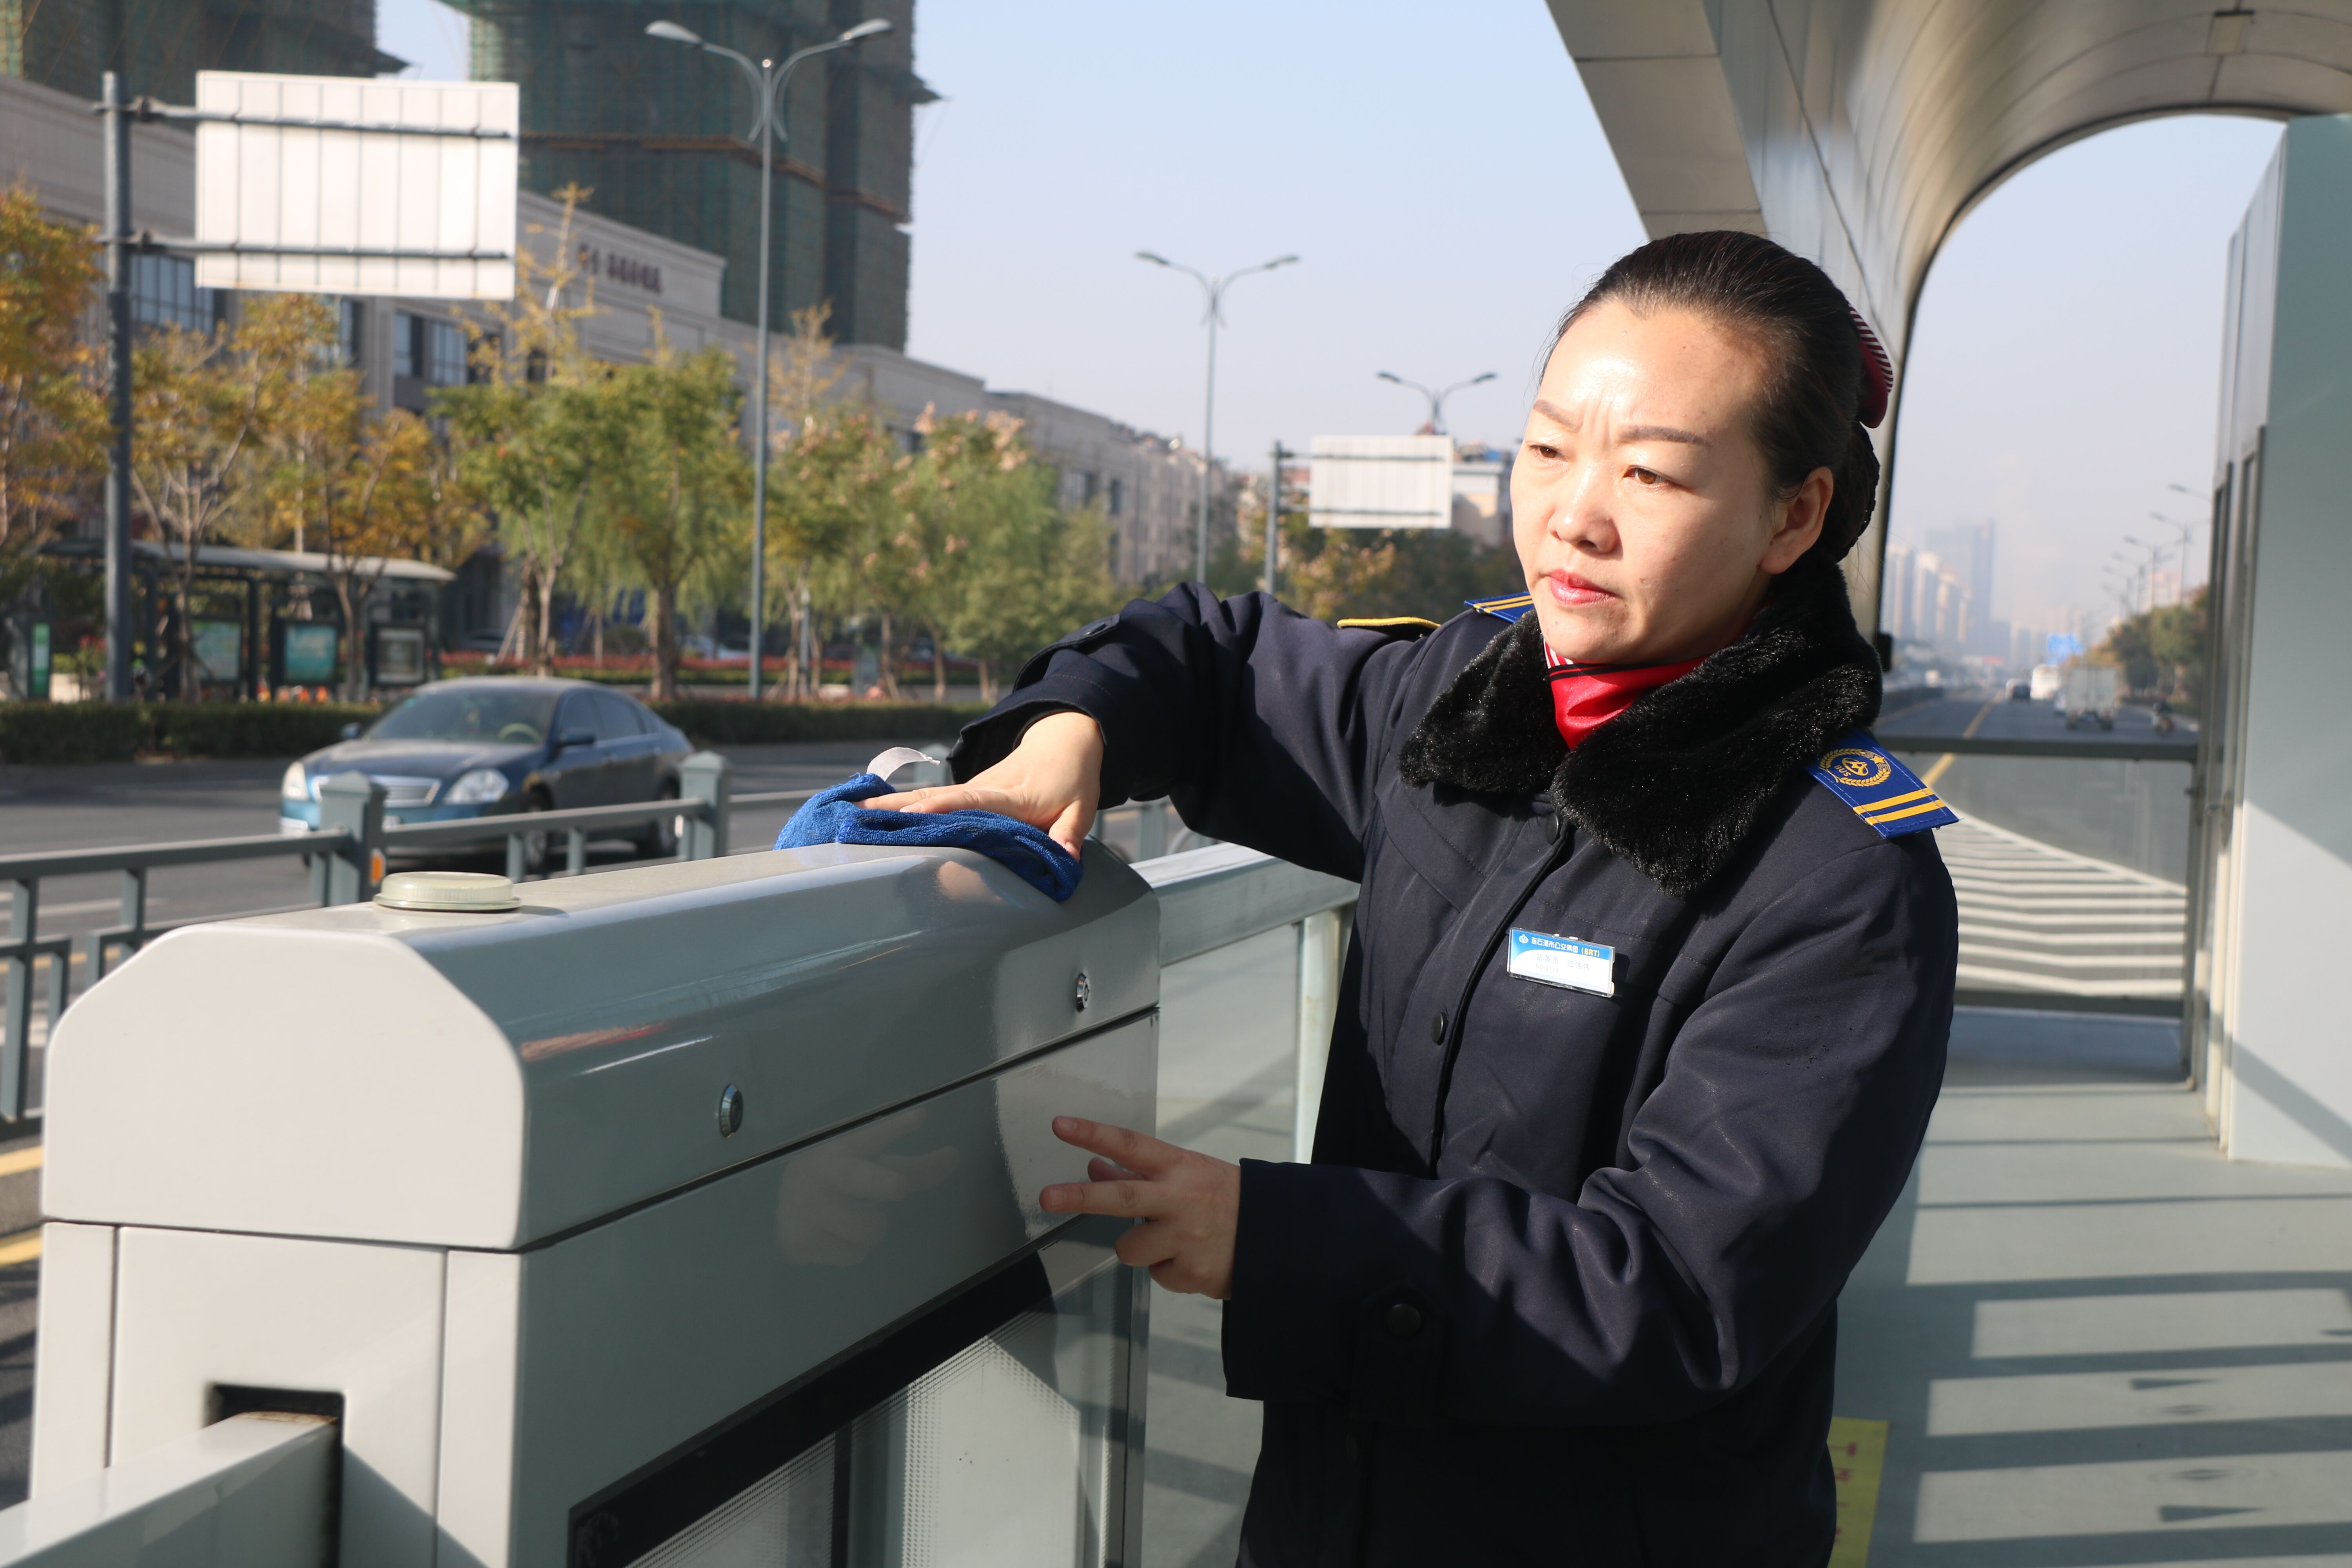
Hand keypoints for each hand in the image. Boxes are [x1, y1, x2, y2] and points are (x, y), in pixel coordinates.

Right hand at [867, 710, 1103, 855]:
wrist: (1063, 738)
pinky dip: (900, 805)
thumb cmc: (1073, 777)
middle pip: (935, 798)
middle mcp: (983, 789)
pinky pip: (929, 800)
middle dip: (898, 807)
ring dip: (890, 805)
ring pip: (925, 797)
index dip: (943, 809)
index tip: (913, 817)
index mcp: (1011, 795)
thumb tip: (1064, 860)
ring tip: (852, 815)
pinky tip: (872, 812)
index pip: (973, 802)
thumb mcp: (1082, 808)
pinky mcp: (966, 792)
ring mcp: (971, 788)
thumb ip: (1070, 834)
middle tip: (859, 817)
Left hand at [1039, 1117, 1239, 1297]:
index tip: (1061, 1126)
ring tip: (1174, 1240)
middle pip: (1122, 1196)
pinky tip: (1193, 1258)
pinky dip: (1169, 1269)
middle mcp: (1181, 1199)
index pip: (1131, 1144)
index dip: (1094, 1134)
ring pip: (1130, 1248)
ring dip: (1141, 1248)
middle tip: (1047, 1197)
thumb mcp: (1187, 1175)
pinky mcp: (1191, 1273)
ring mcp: (1186, 1238)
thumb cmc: (1223, 1201)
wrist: (1277, 1237)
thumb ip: (1138, 1173)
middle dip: (1080, 1197)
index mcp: (1180, 1168)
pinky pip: (1157, 1274)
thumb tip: (1094, 1165)